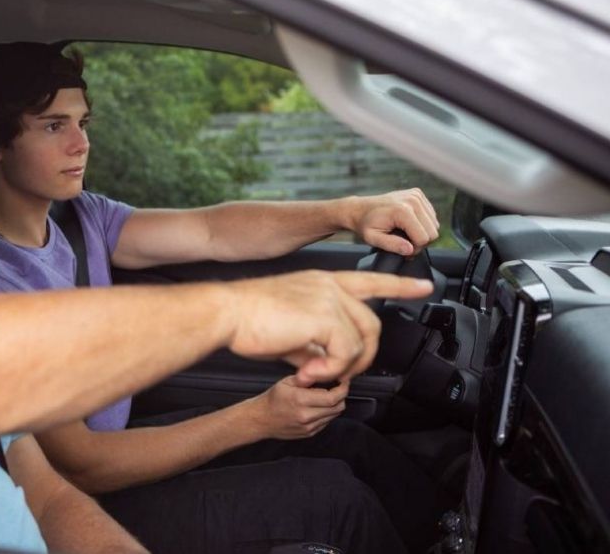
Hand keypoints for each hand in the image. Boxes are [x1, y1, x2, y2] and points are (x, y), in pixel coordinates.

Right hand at [225, 270, 433, 383]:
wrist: (226, 314)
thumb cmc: (247, 321)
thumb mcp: (289, 332)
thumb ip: (313, 344)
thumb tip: (324, 367)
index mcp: (321, 282)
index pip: (371, 278)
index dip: (400, 283)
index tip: (424, 285)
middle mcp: (330, 286)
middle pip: (371, 323)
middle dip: (363, 356)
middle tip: (337, 373)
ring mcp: (329, 298)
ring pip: (361, 341)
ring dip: (343, 366)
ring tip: (315, 374)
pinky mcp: (325, 315)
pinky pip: (345, 352)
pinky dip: (330, 369)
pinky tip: (308, 371)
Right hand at [251, 376, 347, 439]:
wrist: (261, 419)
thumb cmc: (272, 399)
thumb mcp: (286, 382)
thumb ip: (306, 378)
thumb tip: (323, 373)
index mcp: (300, 400)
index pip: (332, 397)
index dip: (343, 389)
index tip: (343, 382)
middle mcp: (306, 415)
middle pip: (338, 407)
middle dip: (341, 396)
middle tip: (338, 388)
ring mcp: (308, 426)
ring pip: (334, 415)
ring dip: (335, 405)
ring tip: (327, 397)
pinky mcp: (309, 433)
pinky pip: (326, 422)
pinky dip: (327, 414)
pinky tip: (318, 407)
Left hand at [346, 189, 439, 255]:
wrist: (359, 209)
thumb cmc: (365, 224)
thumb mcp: (373, 238)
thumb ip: (392, 245)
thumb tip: (410, 249)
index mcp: (402, 210)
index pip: (424, 238)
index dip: (414, 248)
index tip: (401, 248)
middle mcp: (412, 200)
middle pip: (433, 232)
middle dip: (419, 241)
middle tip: (403, 242)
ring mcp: (416, 195)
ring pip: (434, 224)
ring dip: (421, 232)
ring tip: (404, 232)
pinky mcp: (417, 194)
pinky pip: (431, 216)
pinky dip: (422, 223)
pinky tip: (407, 223)